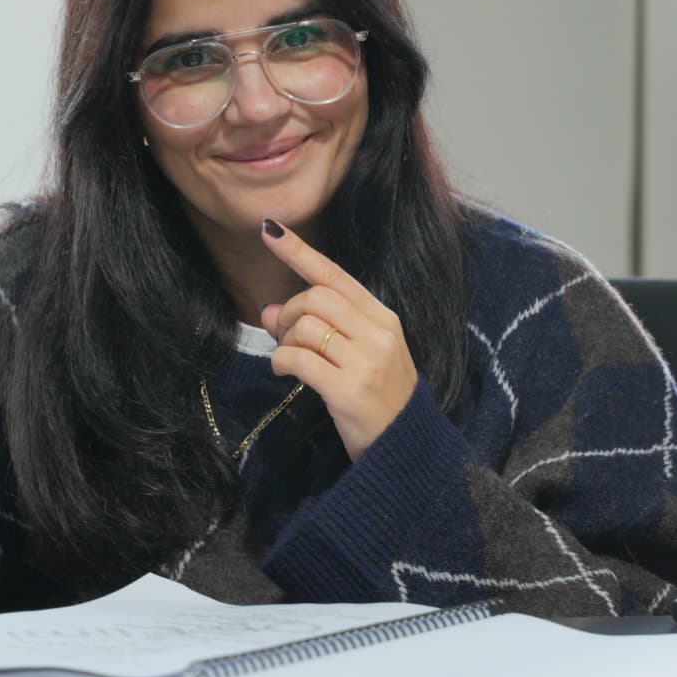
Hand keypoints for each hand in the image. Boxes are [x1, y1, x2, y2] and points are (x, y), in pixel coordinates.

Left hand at [259, 219, 416, 461]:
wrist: (406, 445)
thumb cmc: (379, 397)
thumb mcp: (360, 354)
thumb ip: (322, 327)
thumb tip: (270, 309)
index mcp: (383, 317)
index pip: (336, 275)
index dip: (300, 251)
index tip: (270, 231)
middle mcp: (378, 333)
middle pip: (316, 297)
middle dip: (289, 312)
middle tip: (282, 334)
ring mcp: (366, 361)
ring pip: (306, 327)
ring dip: (284, 340)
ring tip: (286, 358)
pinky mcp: (349, 390)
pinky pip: (300, 360)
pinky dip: (282, 362)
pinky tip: (284, 372)